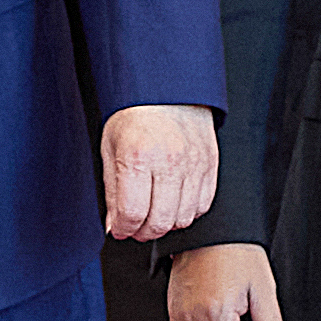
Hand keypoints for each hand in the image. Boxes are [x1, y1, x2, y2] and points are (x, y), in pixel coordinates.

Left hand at [101, 104, 216, 240]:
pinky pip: (203, 204)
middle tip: (136, 227)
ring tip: (155, 215)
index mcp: (139, 157)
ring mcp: (194, 164)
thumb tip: (115, 224)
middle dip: (144, 232)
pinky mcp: (210, 164)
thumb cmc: (134, 115)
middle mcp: (169, 162)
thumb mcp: (110, 149)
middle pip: (160, 221)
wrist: (166, 88)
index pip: (132, 212)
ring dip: (166, 224)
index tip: (120, 228)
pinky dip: (188, 212)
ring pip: (183, 218)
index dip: (123, 228)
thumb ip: (112, 191)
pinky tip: (174, 204)